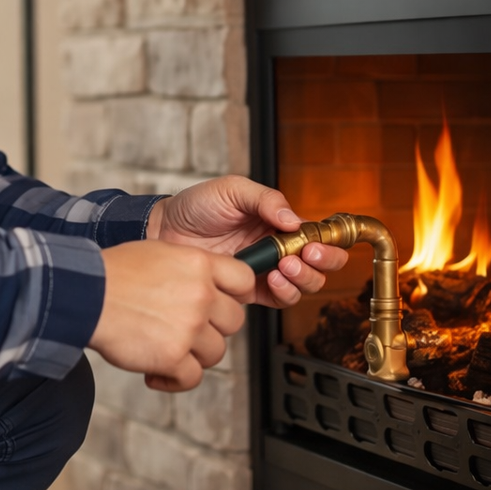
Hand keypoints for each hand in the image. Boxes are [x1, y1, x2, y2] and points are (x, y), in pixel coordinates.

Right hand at [88, 238, 252, 391]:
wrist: (88, 295)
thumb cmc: (116, 272)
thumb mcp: (161, 252)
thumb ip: (191, 269)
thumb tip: (210, 284)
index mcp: (199, 263)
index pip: (244, 280)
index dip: (235, 294)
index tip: (222, 302)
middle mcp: (201, 294)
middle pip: (234, 321)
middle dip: (213, 328)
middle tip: (188, 328)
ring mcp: (190, 326)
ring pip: (216, 352)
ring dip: (194, 354)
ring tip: (168, 347)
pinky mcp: (174, 356)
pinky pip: (192, 377)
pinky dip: (175, 379)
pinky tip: (158, 370)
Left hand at [147, 175, 347, 307]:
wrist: (165, 229)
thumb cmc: (197, 205)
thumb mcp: (233, 190)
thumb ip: (266, 200)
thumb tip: (294, 220)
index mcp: (278, 221)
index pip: (317, 234)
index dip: (326, 241)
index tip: (314, 242)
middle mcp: (277, 247)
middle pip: (320, 264)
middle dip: (323, 262)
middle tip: (306, 255)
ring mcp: (265, 270)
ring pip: (304, 285)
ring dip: (303, 278)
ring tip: (284, 267)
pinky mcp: (249, 289)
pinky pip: (279, 299)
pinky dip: (284, 293)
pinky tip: (271, 279)